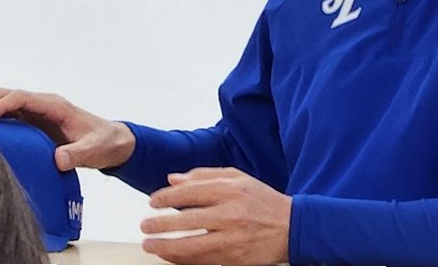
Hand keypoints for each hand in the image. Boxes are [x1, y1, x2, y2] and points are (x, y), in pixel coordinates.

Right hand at [0, 88, 134, 170]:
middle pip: (9, 96)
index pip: (23, 98)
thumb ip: (77, 154)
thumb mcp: (93, 149)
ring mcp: (38, 114)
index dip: (1, 105)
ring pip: (6, 104)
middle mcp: (45, 106)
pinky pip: (9, 117)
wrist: (112, 143)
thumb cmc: (104, 142)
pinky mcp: (35, 124)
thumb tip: (59, 159)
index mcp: (56, 106)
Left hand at [141, 168, 290, 264]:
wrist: (292, 227)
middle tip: (145, 225)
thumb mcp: (239, 179)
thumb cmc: (263, 201)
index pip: (190, 192)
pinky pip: (199, 262)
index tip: (152, 202)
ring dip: (164, 247)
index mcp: (232, 190)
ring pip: (189, 246)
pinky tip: (169, 256)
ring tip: (149, 245)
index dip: (166, 198)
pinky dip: (180, 260)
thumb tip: (173, 179)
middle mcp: (231, 214)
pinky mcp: (233, 259)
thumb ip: (205, 176)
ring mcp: (231, 239)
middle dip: (159, 224)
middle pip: (186, 220)